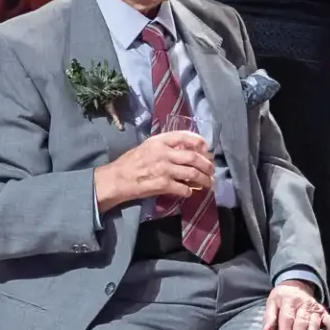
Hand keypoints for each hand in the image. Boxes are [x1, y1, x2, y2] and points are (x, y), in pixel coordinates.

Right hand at [94, 131, 214, 212]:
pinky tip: (190, 192)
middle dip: (207, 165)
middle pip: (194, 157)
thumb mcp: (147, 146)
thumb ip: (165, 146)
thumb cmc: (131, 162)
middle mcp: (164, 153)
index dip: (200, 142)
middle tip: (211, 171)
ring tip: (208, 183)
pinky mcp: (163, 184)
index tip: (206, 149)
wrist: (117, 179)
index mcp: (159, 141)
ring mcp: (164, 169)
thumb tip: (186, 150)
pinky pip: (183, 188)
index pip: (185, 137)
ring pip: (192, 174)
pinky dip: (189, 191)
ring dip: (204, 180)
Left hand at [262, 280, 329, 329]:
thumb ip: (269, 317)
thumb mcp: (272, 302)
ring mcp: (315, 308)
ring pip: (314, 323)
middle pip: (301, 322)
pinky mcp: (323, 312)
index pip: (287, 318)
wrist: (296, 285)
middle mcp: (304, 304)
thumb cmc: (282, 298)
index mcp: (289, 300)